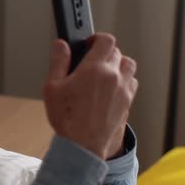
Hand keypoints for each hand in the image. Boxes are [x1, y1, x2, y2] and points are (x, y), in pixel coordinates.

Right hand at [44, 33, 137, 159]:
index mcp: (95, 69)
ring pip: (128, 65)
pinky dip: (124, 80)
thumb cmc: (67, 118)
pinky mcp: (128, 102)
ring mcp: (123, 90)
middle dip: (103, 52)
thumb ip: (58, 62)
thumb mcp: (52, 87)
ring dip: (117, 64)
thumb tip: (61, 45)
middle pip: (117, 52)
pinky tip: (110, 88)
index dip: (96, 38)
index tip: (88, 44)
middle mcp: (113, 76)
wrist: (83, 146)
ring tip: (103, 72)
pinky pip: (132, 82)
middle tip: (90, 60)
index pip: (106, 40)